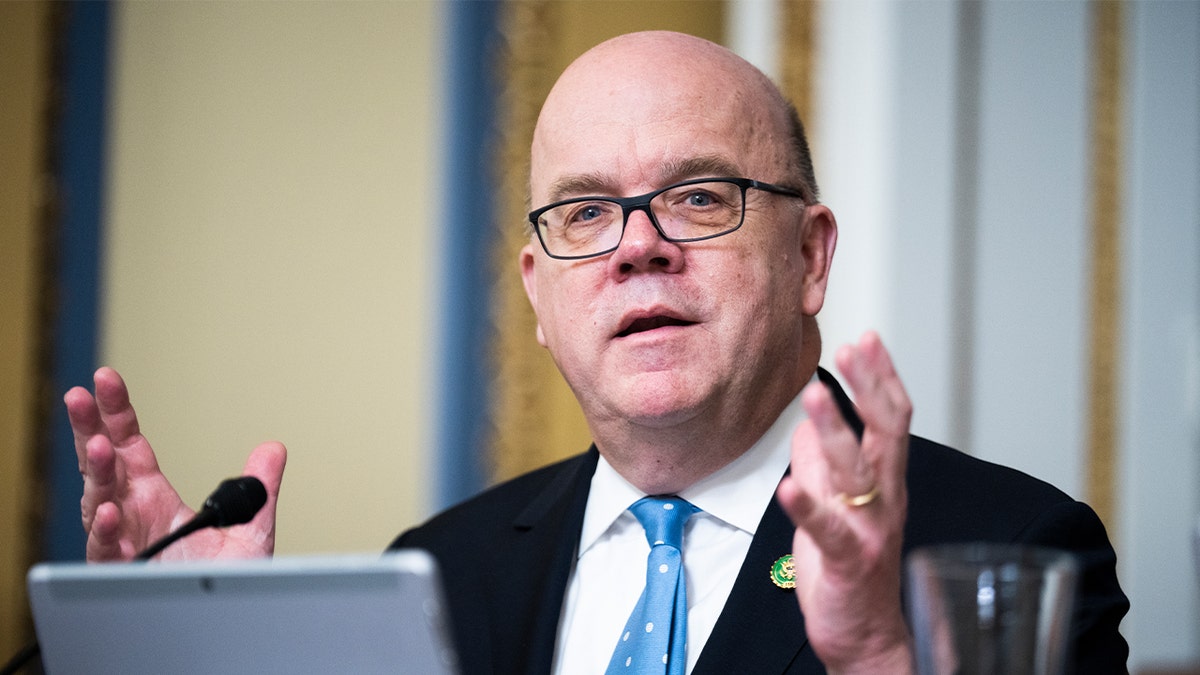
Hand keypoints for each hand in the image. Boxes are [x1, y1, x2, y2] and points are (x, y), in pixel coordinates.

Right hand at [65, 367, 286, 560]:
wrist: (228, 623)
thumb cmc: (228, 578)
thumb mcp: (250, 526)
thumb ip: (258, 488)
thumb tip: (273, 448)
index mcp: (155, 496)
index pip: (130, 444)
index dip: (116, 413)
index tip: (106, 380)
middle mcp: (133, 514)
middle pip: (103, 464)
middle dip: (90, 429)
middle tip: (82, 395)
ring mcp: (125, 543)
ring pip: (100, 501)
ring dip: (98, 474)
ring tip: (99, 445)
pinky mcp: (124, 574)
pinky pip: (107, 552)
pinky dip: (108, 532)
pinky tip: (112, 511)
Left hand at [775, 332, 912, 673]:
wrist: (865, 634)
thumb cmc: (849, 567)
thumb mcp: (833, 502)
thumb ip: (821, 462)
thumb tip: (806, 423)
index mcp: (883, 479)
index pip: (891, 417)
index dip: (881, 377)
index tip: (866, 340)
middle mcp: (884, 498)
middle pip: (888, 432)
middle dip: (869, 387)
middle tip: (851, 350)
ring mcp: (869, 529)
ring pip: (859, 472)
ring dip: (837, 431)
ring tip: (815, 397)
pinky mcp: (848, 562)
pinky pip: (829, 530)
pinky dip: (807, 506)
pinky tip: (787, 486)